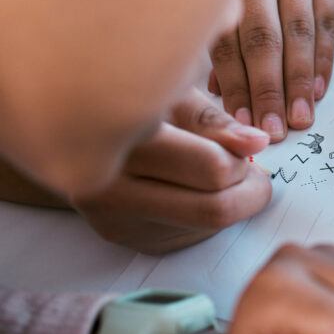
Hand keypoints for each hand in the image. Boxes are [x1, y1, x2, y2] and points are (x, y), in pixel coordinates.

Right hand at [68, 89, 272, 253]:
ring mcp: (111, 217)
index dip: (243, 162)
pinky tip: (189, 189)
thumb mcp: (175, 95)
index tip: (251, 149)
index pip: (212, 169)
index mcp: (125, 138)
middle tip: (254, 174)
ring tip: (217, 174)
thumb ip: (216, 122)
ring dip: (227, 204)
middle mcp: (108, 185)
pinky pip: (183, 237)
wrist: (76, 130)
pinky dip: (203, 217)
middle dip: (248, 193)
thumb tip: (256, 143)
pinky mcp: (118, 235)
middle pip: (212, 210)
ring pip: (202, 229)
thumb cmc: (136, 103)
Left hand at [209, 0, 333, 141]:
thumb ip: (221, 37)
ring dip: (297, 82)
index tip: (239, 123)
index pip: (227, 37)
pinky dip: (323, 61)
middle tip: (272, 130)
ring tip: (298, 118)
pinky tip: (317, 91)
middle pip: (263, 36)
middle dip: (266, 88)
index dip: (233, 83)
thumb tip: (215, 95)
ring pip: (298, 32)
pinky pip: (327, 25)